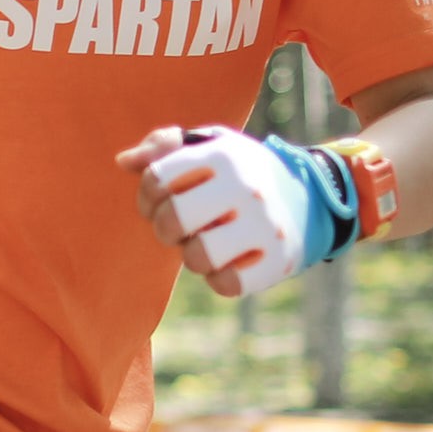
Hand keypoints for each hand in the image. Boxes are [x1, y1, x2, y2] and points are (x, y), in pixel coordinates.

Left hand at [119, 125, 348, 299]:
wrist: (309, 199)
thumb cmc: (240, 173)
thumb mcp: (209, 147)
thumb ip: (162, 147)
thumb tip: (123, 163)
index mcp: (224, 154)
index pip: (155, 178)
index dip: (147, 194)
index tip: (161, 198)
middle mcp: (247, 186)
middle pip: (172, 219)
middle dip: (164, 227)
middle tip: (177, 227)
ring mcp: (266, 225)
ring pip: (197, 257)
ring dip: (192, 256)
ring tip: (205, 243)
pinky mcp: (279, 260)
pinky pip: (227, 284)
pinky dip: (219, 278)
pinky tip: (229, 262)